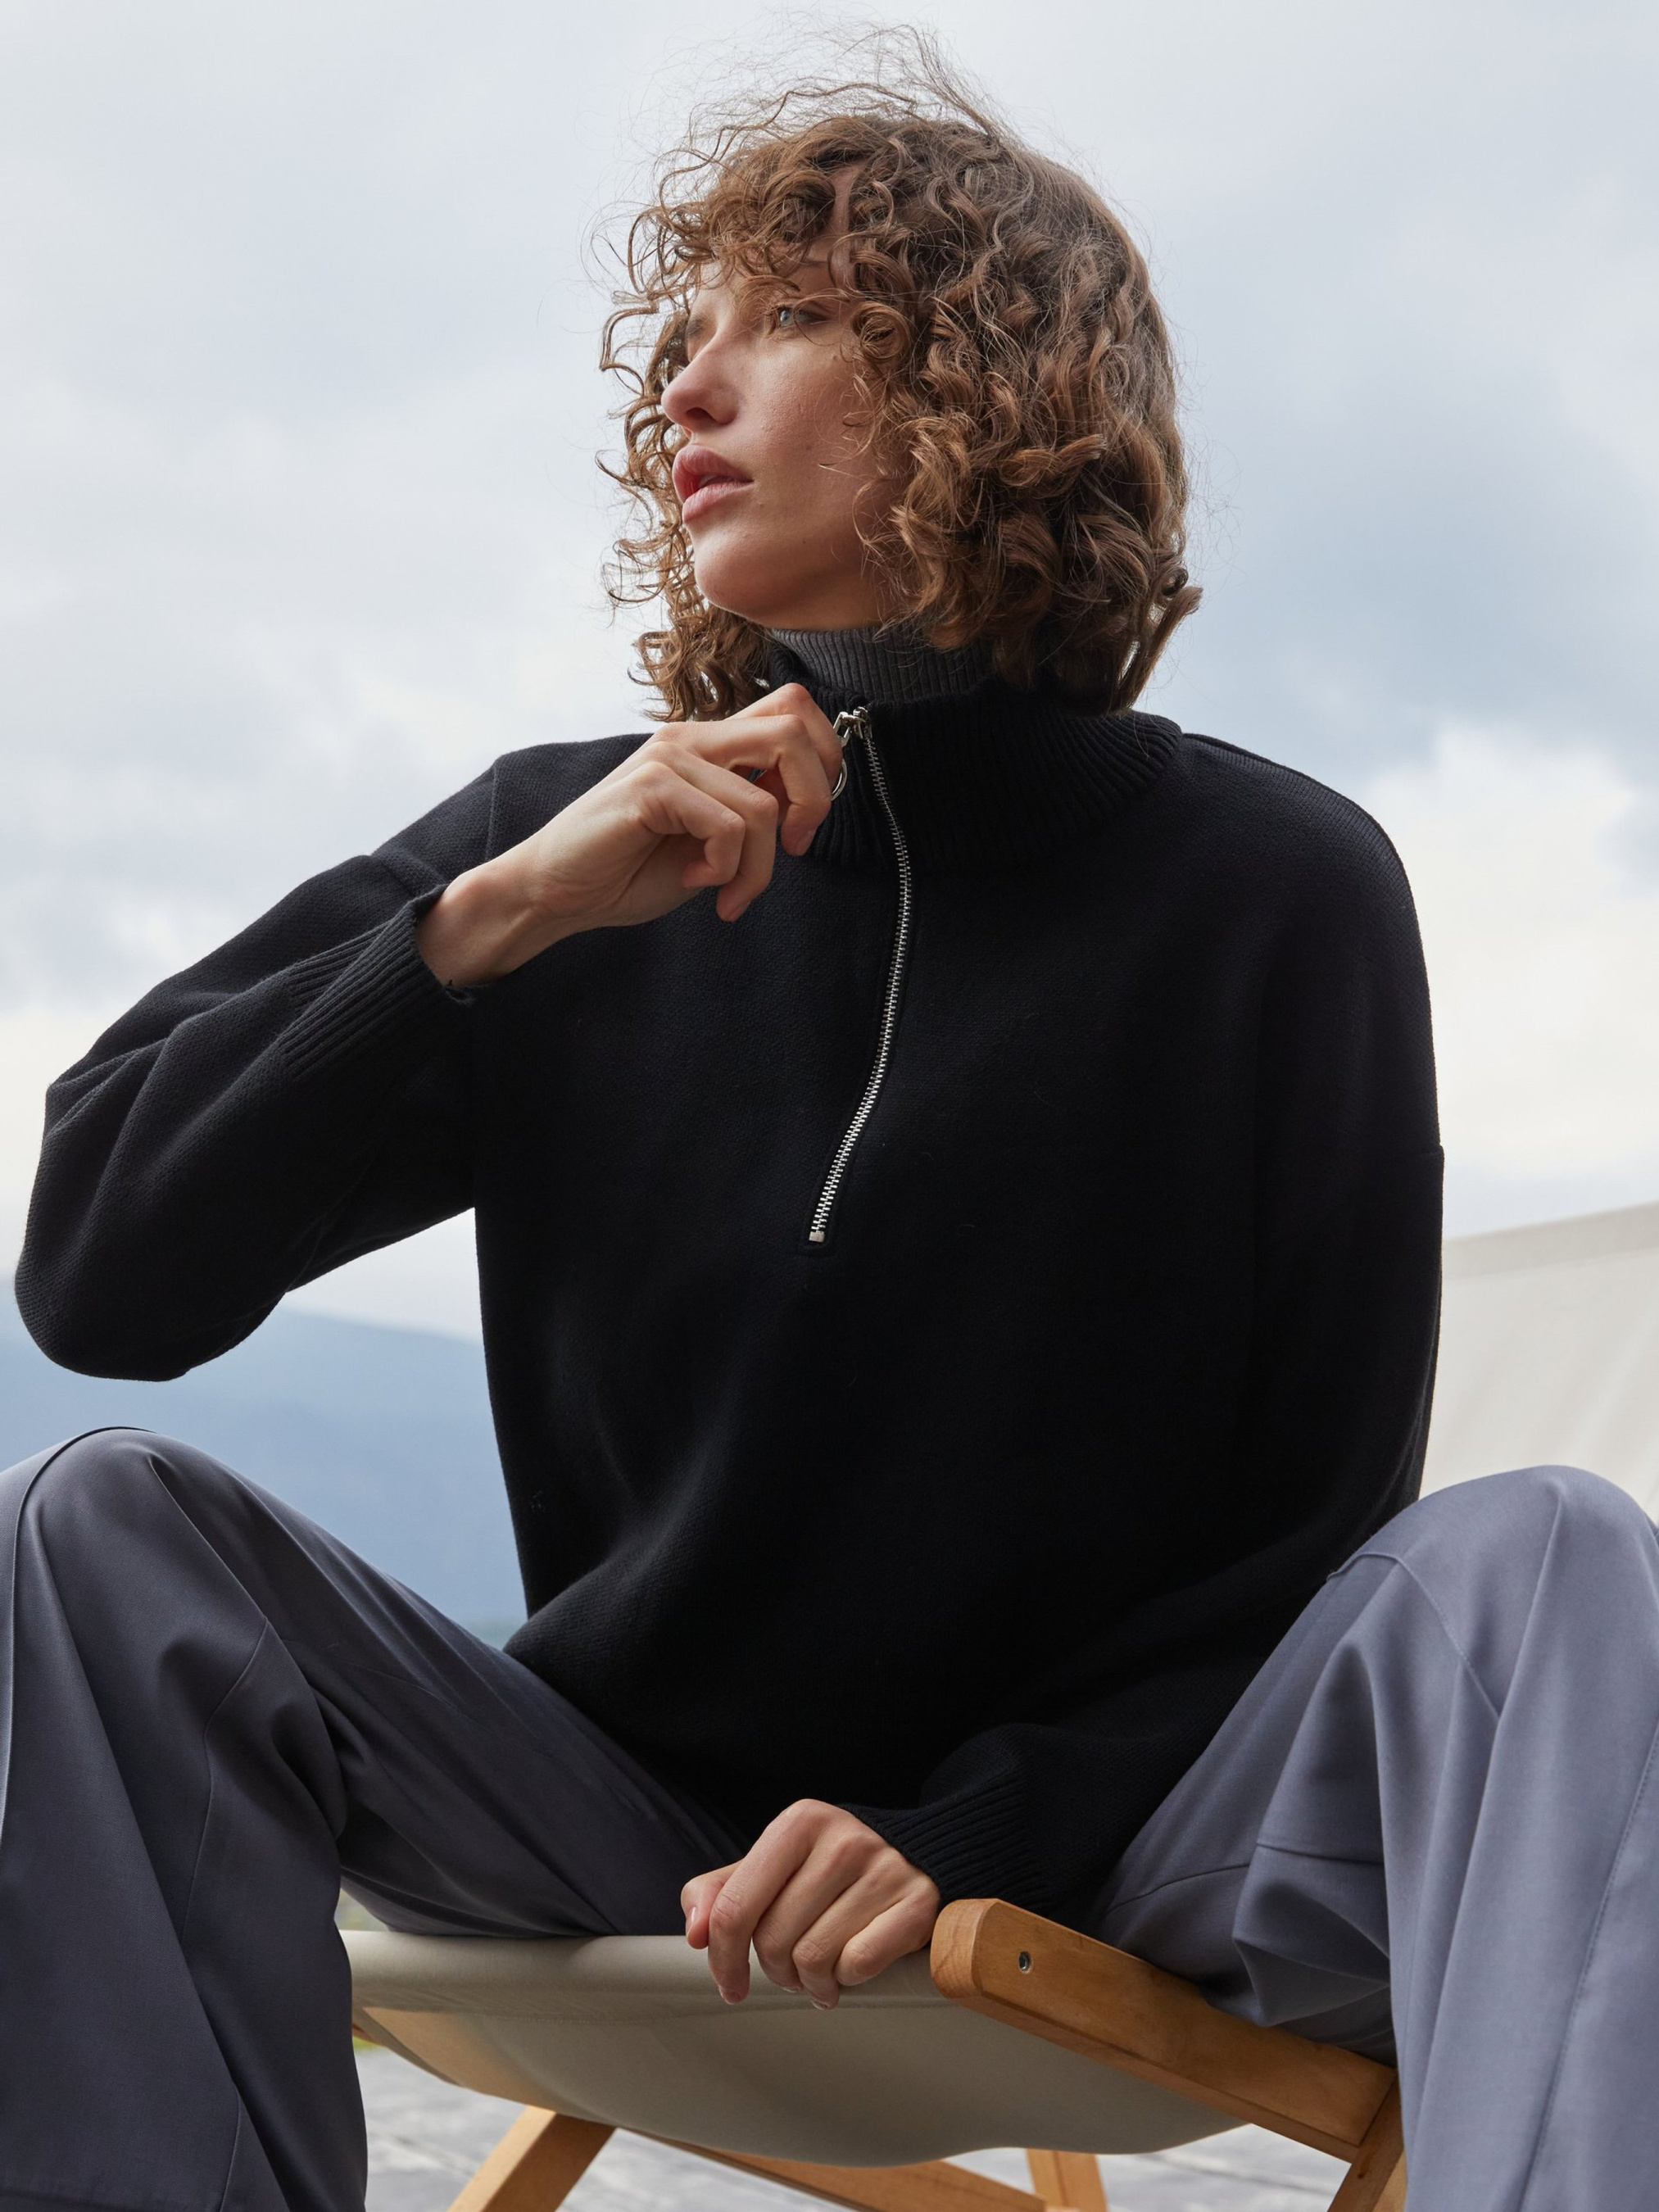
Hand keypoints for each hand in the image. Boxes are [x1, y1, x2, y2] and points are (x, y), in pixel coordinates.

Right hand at [417, 685, 842, 986]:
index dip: (825, 762)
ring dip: (757, 867)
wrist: (559, 890)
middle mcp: (693, 737)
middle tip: (793, 850)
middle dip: (815, 801)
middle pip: (795, 731)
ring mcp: (670, 756)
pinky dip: (725, 868)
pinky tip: (695, 880)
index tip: (805, 825)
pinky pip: (727, 826)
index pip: (795, 710)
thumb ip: (755, 808)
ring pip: (762, 804)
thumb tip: (808, 800)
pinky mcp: (652, 786)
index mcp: (711, 743)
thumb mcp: (713, 839)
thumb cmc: (631, 867)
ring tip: (725, 891)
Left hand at [681, 1800, 940, 2009]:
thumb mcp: (772, 1869)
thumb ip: (721, 1893)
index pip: (735, 1908)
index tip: (729, 1985)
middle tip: (793, 1966)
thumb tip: (696, 1932)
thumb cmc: (828, 1870)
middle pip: (774, 1941)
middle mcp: (842, 1839)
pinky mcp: (918, 1902)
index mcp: (798, 1823)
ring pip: (814, 1960)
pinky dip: (850, 1978)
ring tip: (823, 1970)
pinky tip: (853, 1964)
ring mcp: (884, 1868)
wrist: (914, 1855)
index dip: (723, 1958)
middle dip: (777, 1970)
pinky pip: (858, 1966)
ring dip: (812, 1982)